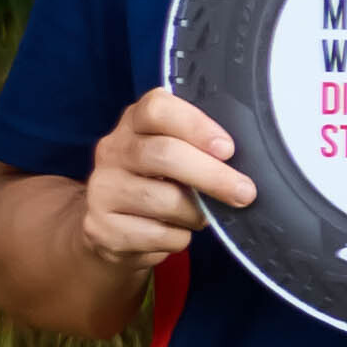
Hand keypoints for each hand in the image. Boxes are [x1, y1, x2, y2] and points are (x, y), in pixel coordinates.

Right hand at [77, 87, 253, 268]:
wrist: (111, 229)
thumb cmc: (160, 184)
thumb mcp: (175, 153)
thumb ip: (197, 147)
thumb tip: (243, 161)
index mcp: (134, 123)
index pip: (156, 108)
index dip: (195, 126)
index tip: (228, 149)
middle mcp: (112, 151)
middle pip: (162, 154)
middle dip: (211, 175)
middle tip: (244, 192)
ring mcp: (102, 190)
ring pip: (163, 200)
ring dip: (196, 214)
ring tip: (201, 217)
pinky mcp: (101, 228)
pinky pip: (157, 235)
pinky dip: (178, 238)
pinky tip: (174, 232)